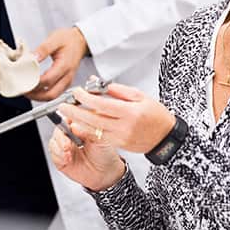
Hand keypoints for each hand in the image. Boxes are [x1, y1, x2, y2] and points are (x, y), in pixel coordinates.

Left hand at [27, 26, 88, 100]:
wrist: (80, 41)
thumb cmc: (68, 40)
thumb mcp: (55, 39)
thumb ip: (43, 49)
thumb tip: (32, 58)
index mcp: (65, 65)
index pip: (48, 80)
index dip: (34, 83)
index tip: (23, 81)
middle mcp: (67, 76)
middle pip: (51, 94)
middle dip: (35, 95)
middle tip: (23, 90)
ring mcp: (67, 81)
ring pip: (52, 96)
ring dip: (38, 96)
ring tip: (27, 91)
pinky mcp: (65, 83)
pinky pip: (54, 93)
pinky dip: (43, 94)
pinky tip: (35, 89)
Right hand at [48, 118, 125, 191]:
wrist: (106, 174)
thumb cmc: (106, 155)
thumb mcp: (101, 140)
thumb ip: (87, 131)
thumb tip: (74, 125)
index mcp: (80, 128)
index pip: (68, 119)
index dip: (66, 121)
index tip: (68, 125)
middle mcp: (71, 136)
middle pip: (58, 130)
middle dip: (61, 137)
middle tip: (68, 144)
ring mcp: (65, 148)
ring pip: (53, 142)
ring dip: (59, 148)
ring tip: (69, 154)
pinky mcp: (61, 160)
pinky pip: (53, 155)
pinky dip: (58, 157)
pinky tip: (67, 159)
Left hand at [57, 82, 175, 154]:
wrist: (165, 137)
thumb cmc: (156, 115)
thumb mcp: (140, 96)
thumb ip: (118, 90)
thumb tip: (98, 84)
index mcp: (130, 112)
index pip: (103, 105)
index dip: (87, 98)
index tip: (77, 92)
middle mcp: (124, 127)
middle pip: (94, 119)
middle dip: (76, 112)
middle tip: (63, 105)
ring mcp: (120, 137)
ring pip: (94, 130)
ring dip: (77, 122)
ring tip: (66, 114)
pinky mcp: (119, 144)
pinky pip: (98, 138)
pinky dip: (86, 132)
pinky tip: (78, 126)